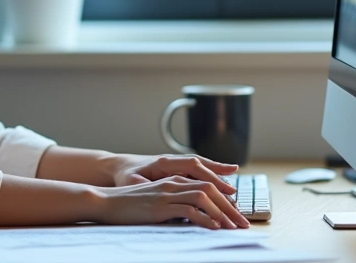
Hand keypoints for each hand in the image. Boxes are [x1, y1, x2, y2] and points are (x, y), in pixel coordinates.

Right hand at [94, 176, 249, 228]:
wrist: (105, 202)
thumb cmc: (128, 205)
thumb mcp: (155, 203)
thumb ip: (173, 206)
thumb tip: (192, 219)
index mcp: (173, 181)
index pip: (207, 186)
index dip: (225, 200)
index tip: (237, 215)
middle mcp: (173, 183)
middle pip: (211, 190)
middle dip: (231, 207)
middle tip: (244, 224)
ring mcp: (168, 193)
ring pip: (204, 198)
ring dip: (222, 213)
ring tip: (234, 227)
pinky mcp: (161, 206)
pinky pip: (189, 210)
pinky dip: (205, 219)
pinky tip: (214, 228)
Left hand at [109, 154, 238, 194]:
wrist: (121, 166)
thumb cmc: (127, 176)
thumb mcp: (132, 182)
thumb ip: (145, 186)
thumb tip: (155, 191)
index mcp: (164, 162)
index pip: (192, 166)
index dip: (209, 175)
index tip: (222, 186)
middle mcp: (174, 161)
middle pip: (202, 167)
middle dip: (219, 180)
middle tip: (234, 195)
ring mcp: (177, 165)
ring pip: (203, 169)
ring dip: (218, 179)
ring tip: (234, 192)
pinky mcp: (178, 170)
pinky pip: (199, 172)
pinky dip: (212, 176)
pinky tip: (225, 184)